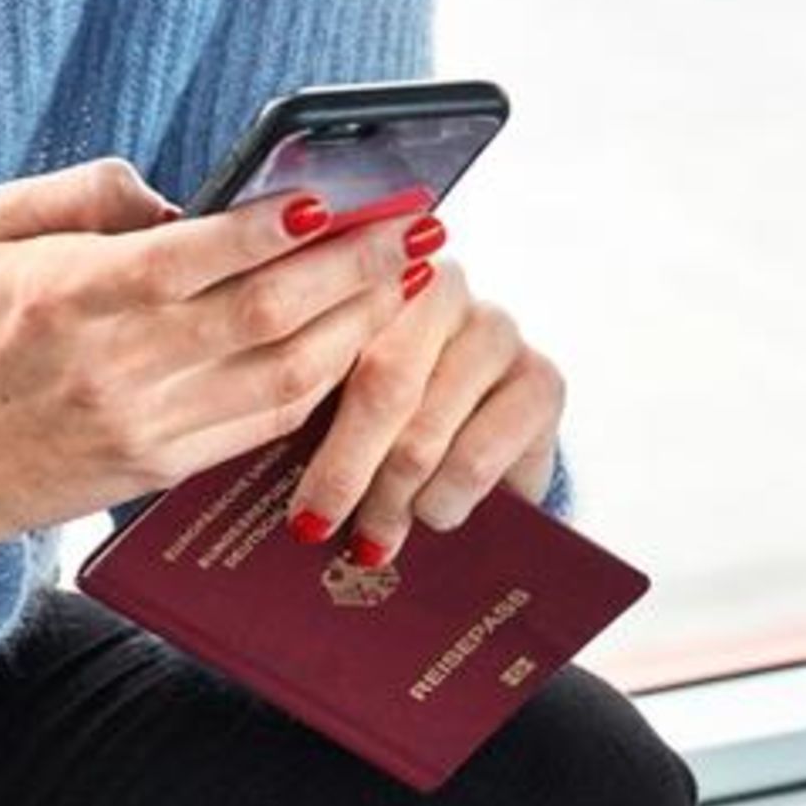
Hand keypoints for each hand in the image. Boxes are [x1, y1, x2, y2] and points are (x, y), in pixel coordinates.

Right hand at [0, 157, 435, 570]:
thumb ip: (86, 192)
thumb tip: (178, 195)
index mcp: (71, 292)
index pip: (200, 253)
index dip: (279, 225)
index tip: (338, 195)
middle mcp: (117, 363)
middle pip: (265, 313)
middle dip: (353, 267)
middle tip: (414, 227)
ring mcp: (144, 424)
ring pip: (282, 375)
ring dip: (358, 327)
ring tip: (409, 280)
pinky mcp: (160, 471)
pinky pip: (262, 426)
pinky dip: (320, 385)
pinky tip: (357, 345)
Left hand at [283, 236, 564, 569]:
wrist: (481, 444)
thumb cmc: (383, 417)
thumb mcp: (336, 395)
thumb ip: (307, 395)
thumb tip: (262, 460)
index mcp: (376, 269)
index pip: (333, 331)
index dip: (299, 405)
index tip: (273, 468)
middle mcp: (445, 285)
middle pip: (384, 382)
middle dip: (346, 467)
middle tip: (314, 526)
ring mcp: (499, 329)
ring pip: (427, 429)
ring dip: (393, 498)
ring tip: (372, 536)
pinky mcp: (543, 379)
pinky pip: (477, 456)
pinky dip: (445, 500)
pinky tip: (431, 515)